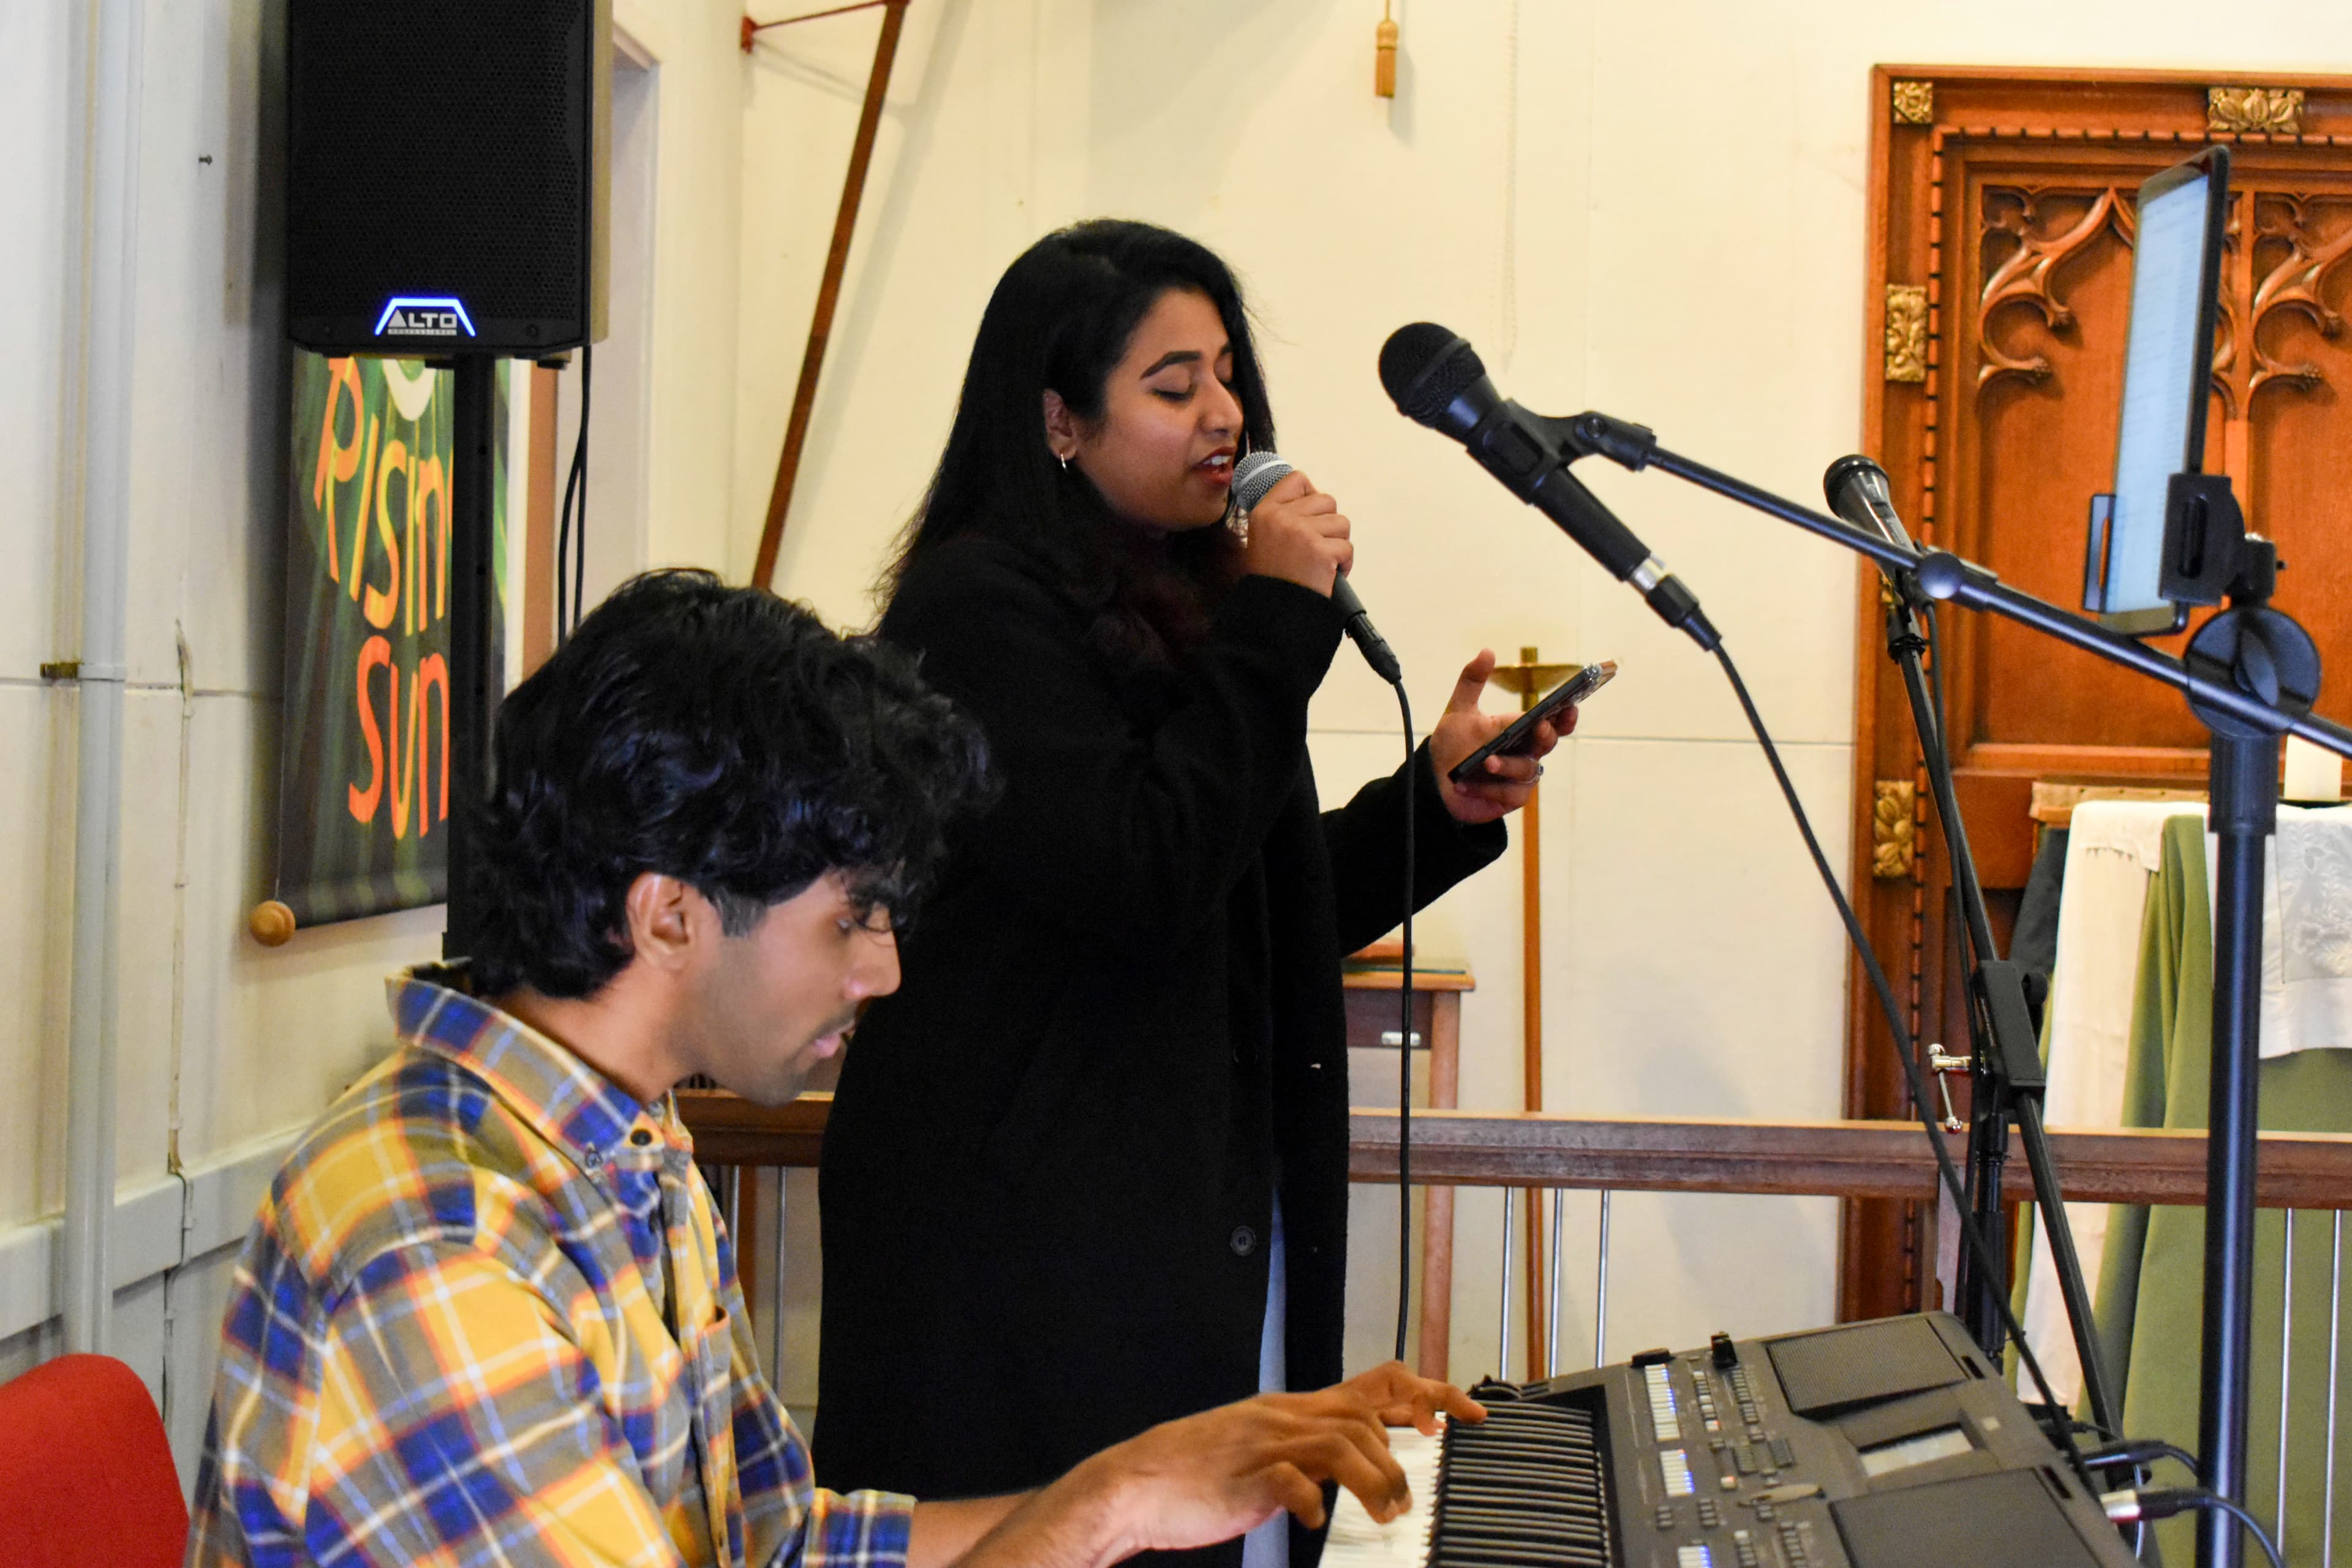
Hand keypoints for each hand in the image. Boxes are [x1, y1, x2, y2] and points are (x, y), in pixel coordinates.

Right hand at [954, 1371, 1485, 1567]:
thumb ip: (1311, 1447)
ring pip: (1343, 1442)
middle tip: (1420, 1484)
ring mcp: (1267, 1443)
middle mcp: (1287, 1416)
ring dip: (1376, 1479)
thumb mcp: (1266, 1446)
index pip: (1375, 1382)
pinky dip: (1314, 1501)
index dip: (1427, 1392)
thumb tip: (1361, 1458)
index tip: (1464, 1414)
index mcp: (1296, 1408)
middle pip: (1367, 1411)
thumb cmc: (1202, 1471)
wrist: (1139, 1481)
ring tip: (1385, 1513)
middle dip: (1407, 1446)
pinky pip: (1293, 1480)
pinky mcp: (1247, 1475)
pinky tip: (1316, 1519)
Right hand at [1242, 469, 1351, 596]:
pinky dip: (1344, 564)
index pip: (1297, 480)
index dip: (1310, 495)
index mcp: (1265, 511)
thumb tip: (1313, 497)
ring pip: (1341, 523)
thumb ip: (1284, 516)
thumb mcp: (1264, 539)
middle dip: (1328, 525)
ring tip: (1322, 563)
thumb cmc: (1273, 580)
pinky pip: (1347, 547)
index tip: (1310, 517)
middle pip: (1326, 500)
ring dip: (1338, 544)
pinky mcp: (1320, 551)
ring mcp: (1301, 532)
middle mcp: (1281, 517)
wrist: (1273, 613)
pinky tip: (1329, 574)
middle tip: (1316, 548)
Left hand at [1429, 649, 1572, 824]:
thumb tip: (1487, 651)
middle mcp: (1526, 752)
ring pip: (1528, 770)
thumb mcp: (1459, 711)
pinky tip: (1467, 786)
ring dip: (1507, 765)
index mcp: (1520, 729)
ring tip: (1485, 763)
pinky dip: (1491, 789)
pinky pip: (1512, 794)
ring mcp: (1520, 777)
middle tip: (1538, 728)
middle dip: (1545, 735)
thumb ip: (1471, 681)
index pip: (1551, 721)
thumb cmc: (1452, 745)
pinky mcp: (1510, 798)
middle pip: (1548, 743)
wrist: (1434, 781)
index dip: (1566, 715)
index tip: (1571, 705)